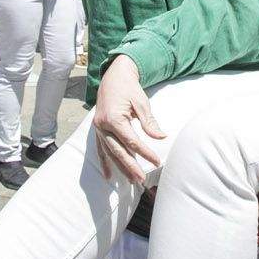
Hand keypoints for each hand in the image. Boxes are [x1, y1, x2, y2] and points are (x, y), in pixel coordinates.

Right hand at [92, 56, 164, 183]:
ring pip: (109, 153)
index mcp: (114, 118)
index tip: (157, 161)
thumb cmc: (129, 88)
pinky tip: (108, 176)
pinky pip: (100, 150)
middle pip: (119, 151)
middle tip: (142, 180)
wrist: (113, 77)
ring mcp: (98, 129)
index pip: (132, 141)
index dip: (145, 152)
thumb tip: (161, 137)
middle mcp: (103, 126)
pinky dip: (105, 163)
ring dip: (120, 168)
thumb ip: (149, 122)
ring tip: (132, 181)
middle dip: (131, 167)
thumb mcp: (142, 103)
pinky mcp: (97, 130)